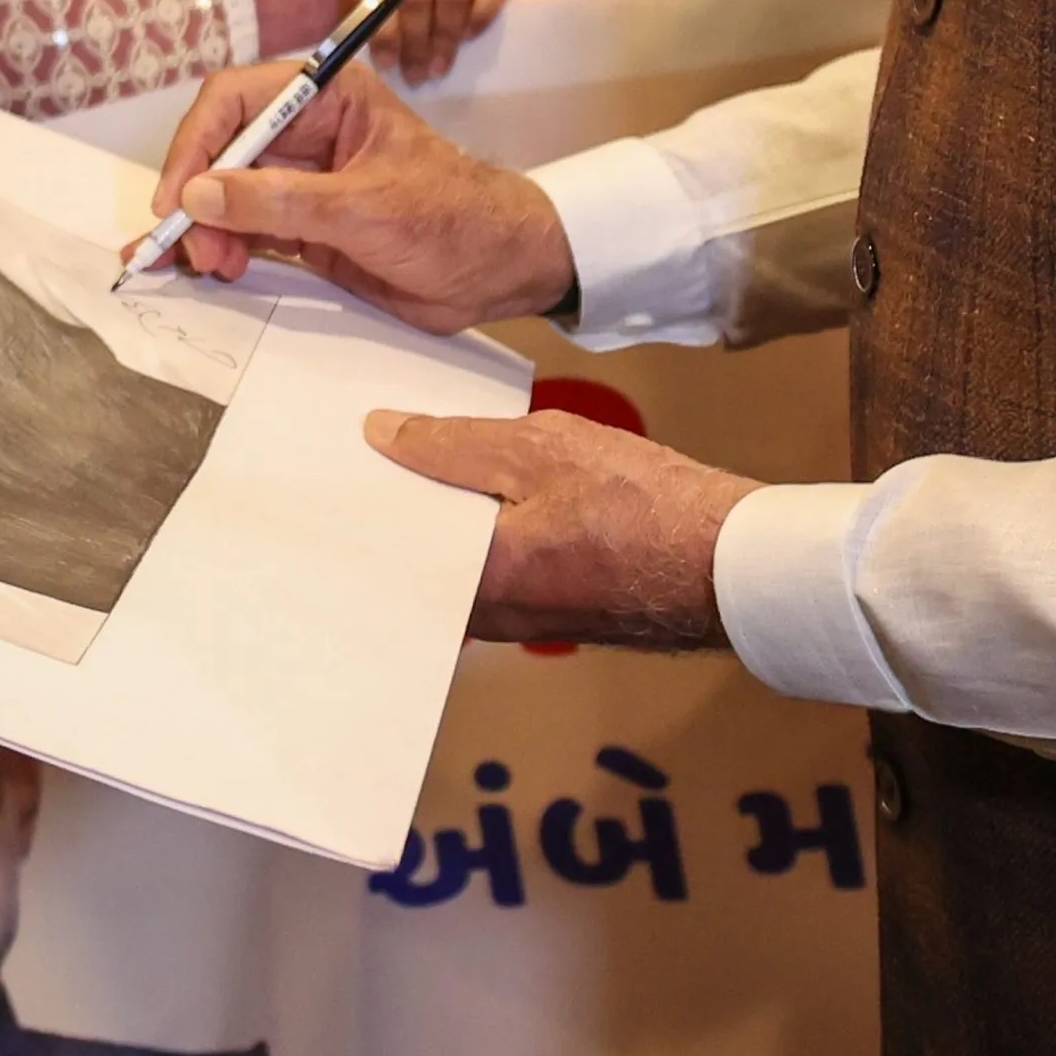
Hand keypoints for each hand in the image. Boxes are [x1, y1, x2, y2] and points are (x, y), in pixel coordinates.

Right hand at [146, 56, 570, 330]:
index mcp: (329, 97)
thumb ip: (280, 201)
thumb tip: (200, 194)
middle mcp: (309, 131)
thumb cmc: (454, 221)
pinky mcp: (306, 226)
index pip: (237, 99)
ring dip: (207, 228)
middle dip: (198, 196)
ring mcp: (304, 181)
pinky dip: (224, 247)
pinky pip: (248, 229)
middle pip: (223, 148)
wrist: (503, 272)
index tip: (179, 196)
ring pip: (228, 193)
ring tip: (210, 267)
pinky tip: (215, 268)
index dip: (198, 143)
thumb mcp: (365, 209)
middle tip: (191, 247)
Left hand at [368, 405, 755, 648]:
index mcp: (475, 581)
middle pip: (410, 562)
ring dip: (435, 523)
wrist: (731, 564)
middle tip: (361, 457)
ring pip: (450, 569)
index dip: (354, 505)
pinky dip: (474, 537)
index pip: (384, 549)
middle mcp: (487, 619)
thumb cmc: (646, 507)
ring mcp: (518, 622)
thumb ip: (453, 443)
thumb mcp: (542, 448)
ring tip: (415, 464)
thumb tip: (381, 432)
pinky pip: (487, 575)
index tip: (324, 471)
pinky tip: (479, 492)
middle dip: (390, 512)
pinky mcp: (547, 612)